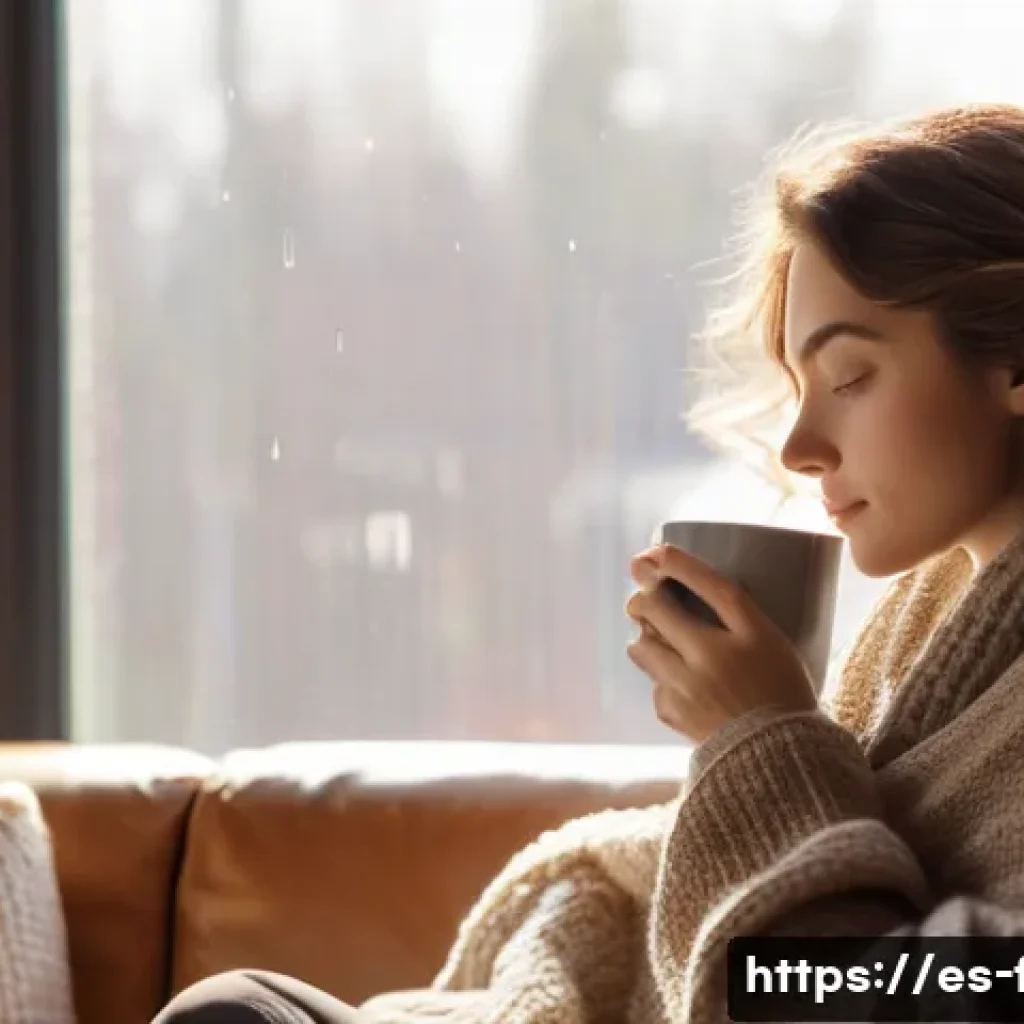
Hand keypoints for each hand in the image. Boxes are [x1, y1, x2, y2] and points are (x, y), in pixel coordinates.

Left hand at [624, 544, 817, 743]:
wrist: (779, 761)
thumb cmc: (782, 694)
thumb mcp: (774, 645)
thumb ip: (738, 614)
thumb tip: (689, 583)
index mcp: (752, 637)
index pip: (713, 587)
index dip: (681, 564)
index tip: (657, 550)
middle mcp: (715, 658)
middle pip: (658, 610)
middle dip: (646, 596)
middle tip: (646, 591)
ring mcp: (688, 686)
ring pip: (642, 645)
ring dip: (647, 637)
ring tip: (662, 639)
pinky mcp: (672, 711)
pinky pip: (653, 682)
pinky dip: (662, 678)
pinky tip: (683, 684)